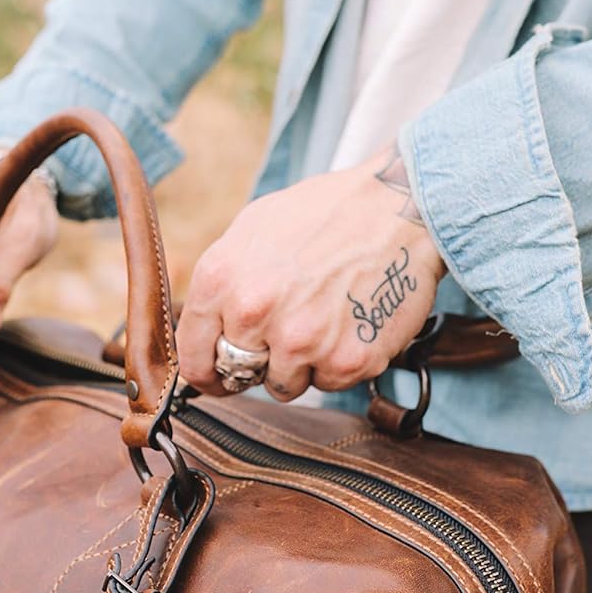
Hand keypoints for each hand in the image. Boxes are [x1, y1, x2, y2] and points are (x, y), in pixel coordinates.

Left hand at [176, 147, 444, 399]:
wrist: (397, 207)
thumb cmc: (324, 214)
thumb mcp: (251, 229)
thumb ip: (221, 285)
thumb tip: (206, 331)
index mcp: (221, 280)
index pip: (194, 359)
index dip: (207, 372)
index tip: (218, 377)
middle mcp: (255, 314)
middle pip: (239, 376)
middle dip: (258, 362)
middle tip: (286, 333)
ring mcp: (302, 341)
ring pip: (284, 386)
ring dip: (300, 365)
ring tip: (324, 318)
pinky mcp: (348, 360)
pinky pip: (329, 383)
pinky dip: (339, 361)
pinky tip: (351, 322)